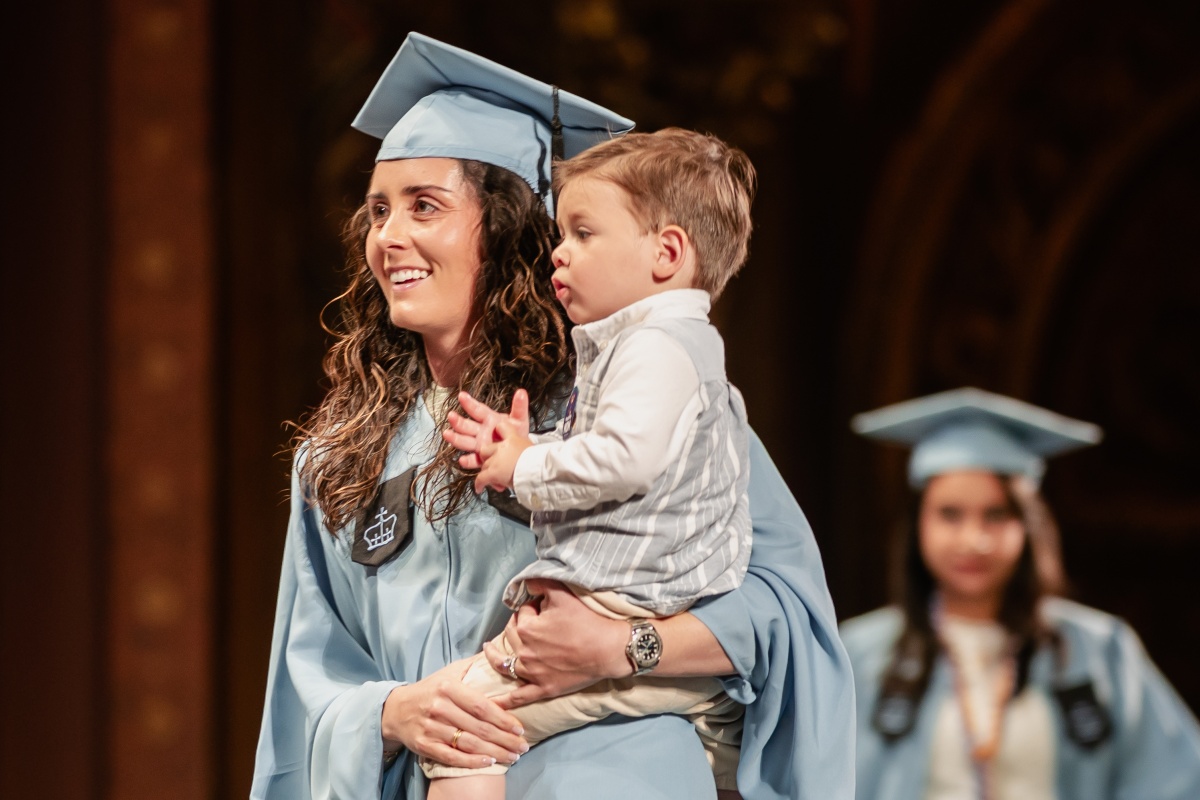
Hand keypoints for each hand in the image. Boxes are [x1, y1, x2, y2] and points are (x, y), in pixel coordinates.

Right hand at [381, 658, 528, 768]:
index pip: (481, 706)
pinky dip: (471, 762)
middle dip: (504, 739)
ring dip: (493, 752)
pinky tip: (488, 762)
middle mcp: (439, 707)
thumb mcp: (449, 672)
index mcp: (448, 687)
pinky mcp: (423, 745)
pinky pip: (451, 756)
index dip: (502, 719)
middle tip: (523, 747)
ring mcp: (430, 728)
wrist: (395, 709)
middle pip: (478, 727)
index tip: (520, 728)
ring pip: (467, 743)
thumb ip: (473, 667)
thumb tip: (499, 655)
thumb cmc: (430, 689)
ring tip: (512, 756)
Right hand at [443, 389, 530, 472]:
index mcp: (489, 419)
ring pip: (465, 441)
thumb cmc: (517, 433)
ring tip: (447, 434)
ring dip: (456, 438)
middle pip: (467, 426)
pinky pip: (474, 460)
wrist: (520, 452)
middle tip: (451, 416)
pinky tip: (462, 460)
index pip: (478, 410)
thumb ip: (519, 407)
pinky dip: (468, 461)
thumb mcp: (520, 420)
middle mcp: (481, 431)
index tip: (462, 396)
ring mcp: (480, 445)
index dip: (469, 403)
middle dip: (458, 421)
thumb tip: (522, 392)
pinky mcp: (482, 458)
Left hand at [475, 413, 532, 493]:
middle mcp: (502, 447)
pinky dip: (479, 484)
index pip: (501, 427)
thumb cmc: (539, 462)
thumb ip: (522, 446)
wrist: (539, 472)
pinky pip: (481, 479)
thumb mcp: (532, 447)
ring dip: (488, 472)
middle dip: (487, 457)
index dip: (498, 431)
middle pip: (485, 449)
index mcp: (513, 438)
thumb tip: (522, 449)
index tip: (497, 436)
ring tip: (494, 479)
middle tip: (494, 463)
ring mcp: (496, 460)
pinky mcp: (493, 473)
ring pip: (484, 466)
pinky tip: (479, 488)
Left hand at [483, 579, 630, 708]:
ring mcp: (533, 673)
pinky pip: (519, 697)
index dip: (532, 607)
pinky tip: (493, 703)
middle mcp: (525, 652)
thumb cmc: (587, 621)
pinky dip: (504, 700)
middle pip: (512, 635)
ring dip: (495, 657)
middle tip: (526, 621)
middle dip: (516, 625)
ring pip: (506, 664)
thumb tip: (526, 584)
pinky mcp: (544, 688)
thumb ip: (540, 584)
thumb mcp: (562, 594)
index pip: (522, 613)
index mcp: (527, 629)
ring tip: (489, 651)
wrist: (609, 649)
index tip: (543, 606)